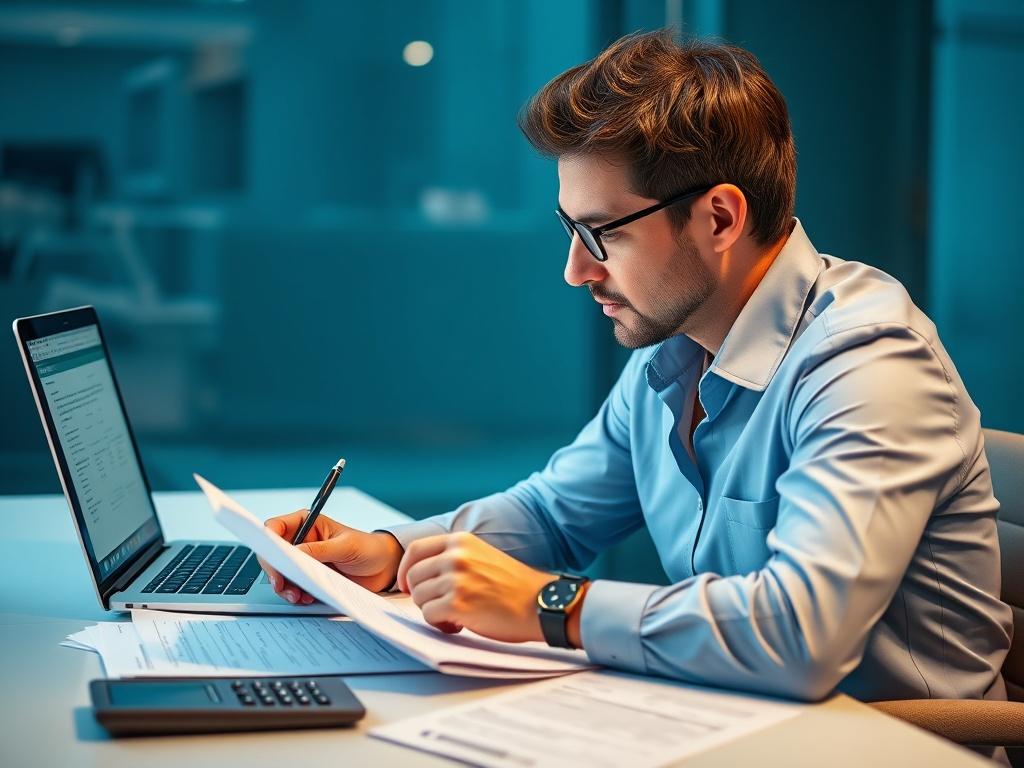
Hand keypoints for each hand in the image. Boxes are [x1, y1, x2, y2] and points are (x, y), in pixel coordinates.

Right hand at [257, 510, 403, 603]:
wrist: (384, 568)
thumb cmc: (368, 548)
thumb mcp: (345, 547)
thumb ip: (318, 550)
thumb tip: (294, 554)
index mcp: (307, 523)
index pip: (275, 528)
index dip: (268, 543)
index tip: (273, 561)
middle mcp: (302, 541)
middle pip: (273, 554)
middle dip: (275, 571)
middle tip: (282, 585)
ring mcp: (305, 561)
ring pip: (281, 573)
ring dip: (285, 587)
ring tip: (298, 596)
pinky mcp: (310, 578)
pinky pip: (293, 587)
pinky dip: (295, 594)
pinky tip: (306, 597)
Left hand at [397, 531, 553, 642]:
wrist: (540, 603)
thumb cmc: (513, 586)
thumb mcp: (482, 557)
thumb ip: (455, 558)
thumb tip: (422, 573)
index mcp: (461, 541)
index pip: (415, 549)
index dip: (405, 570)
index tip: (406, 584)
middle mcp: (456, 555)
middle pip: (413, 576)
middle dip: (420, 595)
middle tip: (440, 606)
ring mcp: (456, 578)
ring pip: (419, 597)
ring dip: (432, 611)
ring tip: (454, 616)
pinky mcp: (458, 602)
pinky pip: (428, 615)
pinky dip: (440, 624)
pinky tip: (459, 625)